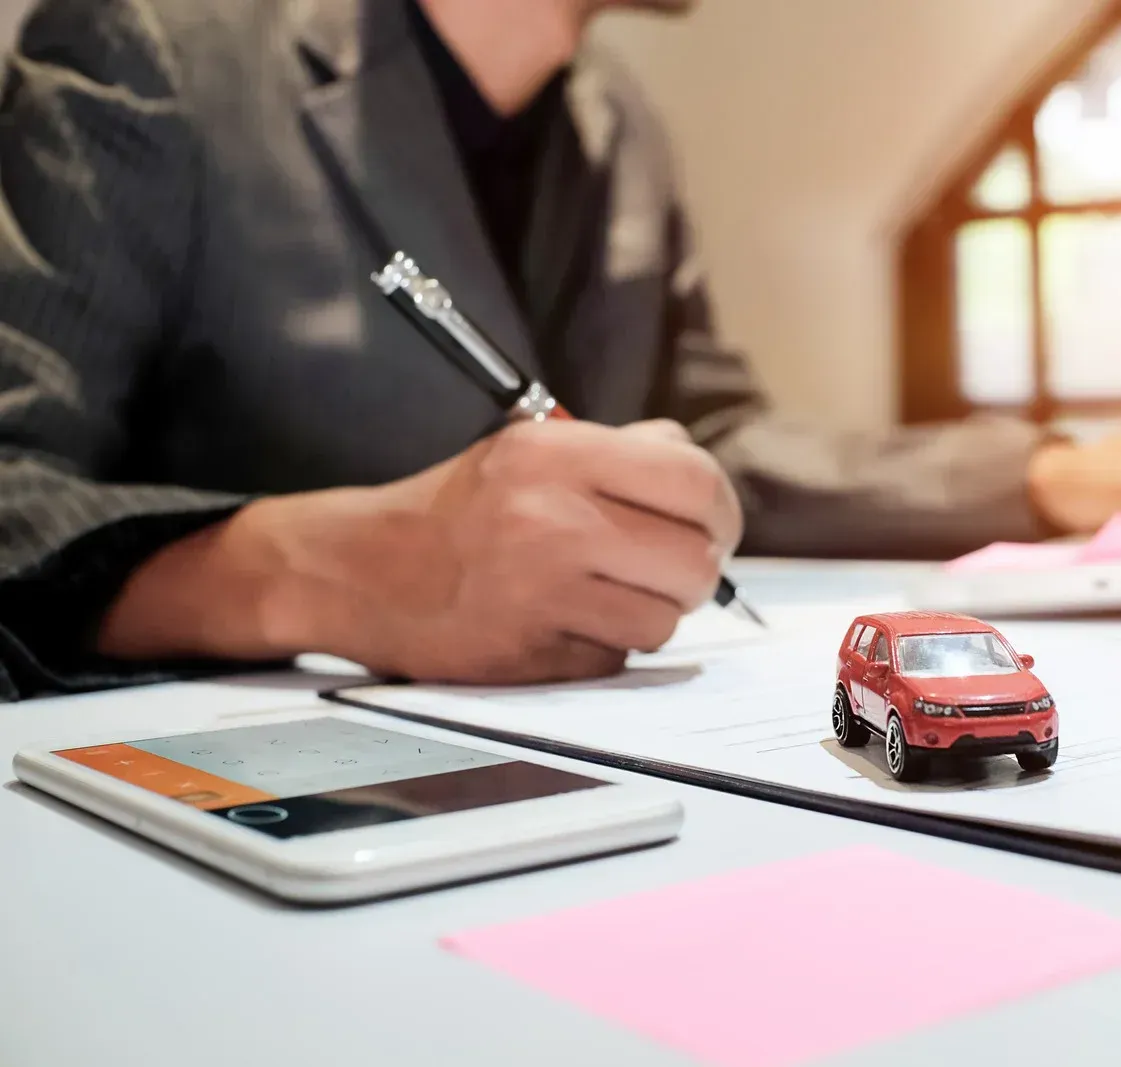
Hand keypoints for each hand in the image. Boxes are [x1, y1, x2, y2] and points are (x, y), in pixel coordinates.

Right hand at [98, 418, 742, 684]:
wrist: (361, 567)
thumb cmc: (461, 508)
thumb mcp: (533, 449)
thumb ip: (623, 452)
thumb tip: (699, 477)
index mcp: (556, 454)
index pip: (694, 482)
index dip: (718, 511)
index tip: (710, 527)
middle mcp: (550, 519)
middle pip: (694, 562)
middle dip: (692, 573)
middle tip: (664, 570)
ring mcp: (539, 591)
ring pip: (663, 621)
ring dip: (646, 615)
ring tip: (599, 594)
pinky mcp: (528, 654)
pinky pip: (615, 660)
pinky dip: (602, 648)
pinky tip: (560, 624)